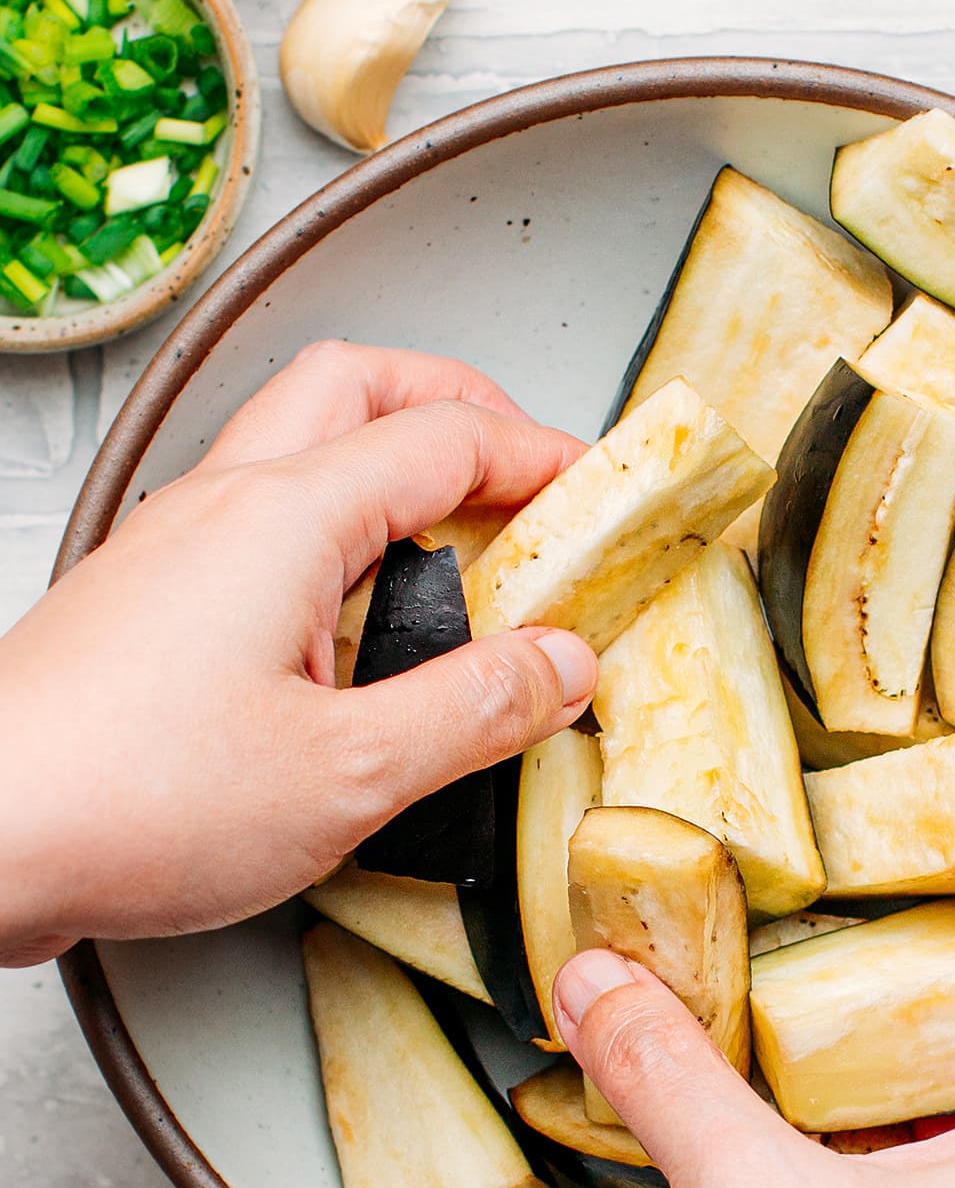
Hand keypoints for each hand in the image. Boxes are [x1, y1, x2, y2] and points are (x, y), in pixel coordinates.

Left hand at [0, 341, 596, 966]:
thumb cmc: (121, 801)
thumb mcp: (348, 773)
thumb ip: (474, 710)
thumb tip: (560, 666)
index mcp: (284, 517)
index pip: (446, 437)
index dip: (543, 456)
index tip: (601, 493)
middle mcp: (221, 506)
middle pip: (358, 386)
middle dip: (459, 407)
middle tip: (526, 470)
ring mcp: (173, 546)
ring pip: (298, 443)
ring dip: (389, 465)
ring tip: (456, 546)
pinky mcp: (144, 600)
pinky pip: (257, 519)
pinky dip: (333, 529)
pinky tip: (356, 622)